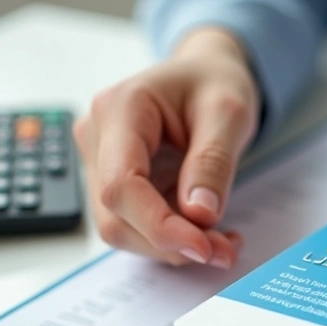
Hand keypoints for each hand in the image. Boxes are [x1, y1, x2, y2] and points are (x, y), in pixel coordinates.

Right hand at [74, 28, 259, 267]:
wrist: (206, 75)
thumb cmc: (215, 83)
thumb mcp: (230, 113)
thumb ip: (213, 162)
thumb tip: (199, 214)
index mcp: (120, 109)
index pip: (120, 185)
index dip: (158, 226)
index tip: (204, 247)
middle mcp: (97, 137)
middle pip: (115, 216)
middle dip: (170, 243)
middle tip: (226, 250)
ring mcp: (100, 162)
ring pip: (122, 229)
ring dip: (173, 248)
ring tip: (223, 241)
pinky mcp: (116, 184)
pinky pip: (135, 225)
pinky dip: (171, 239)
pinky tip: (207, 232)